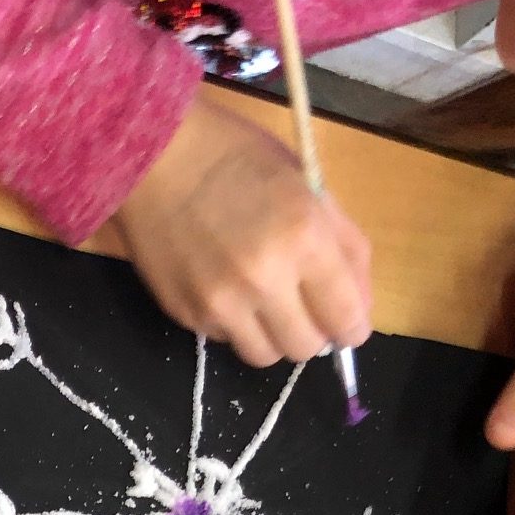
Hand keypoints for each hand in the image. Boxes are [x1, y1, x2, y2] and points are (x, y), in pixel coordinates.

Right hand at [114, 95, 370, 367]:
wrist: (155, 158)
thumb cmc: (238, 159)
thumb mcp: (308, 185)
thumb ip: (345, 246)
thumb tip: (360, 309)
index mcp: (304, 238)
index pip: (345, 318)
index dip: (353, 328)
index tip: (347, 324)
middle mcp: (264, 279)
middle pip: (305, 348)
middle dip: (313, 333)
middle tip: (304, 308)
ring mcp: (221, 303)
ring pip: (265, 357)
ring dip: (273, 336)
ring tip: (265, 304)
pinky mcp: (188, 315)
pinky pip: (226, 340)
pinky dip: (235, 324)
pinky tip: (226, 288)